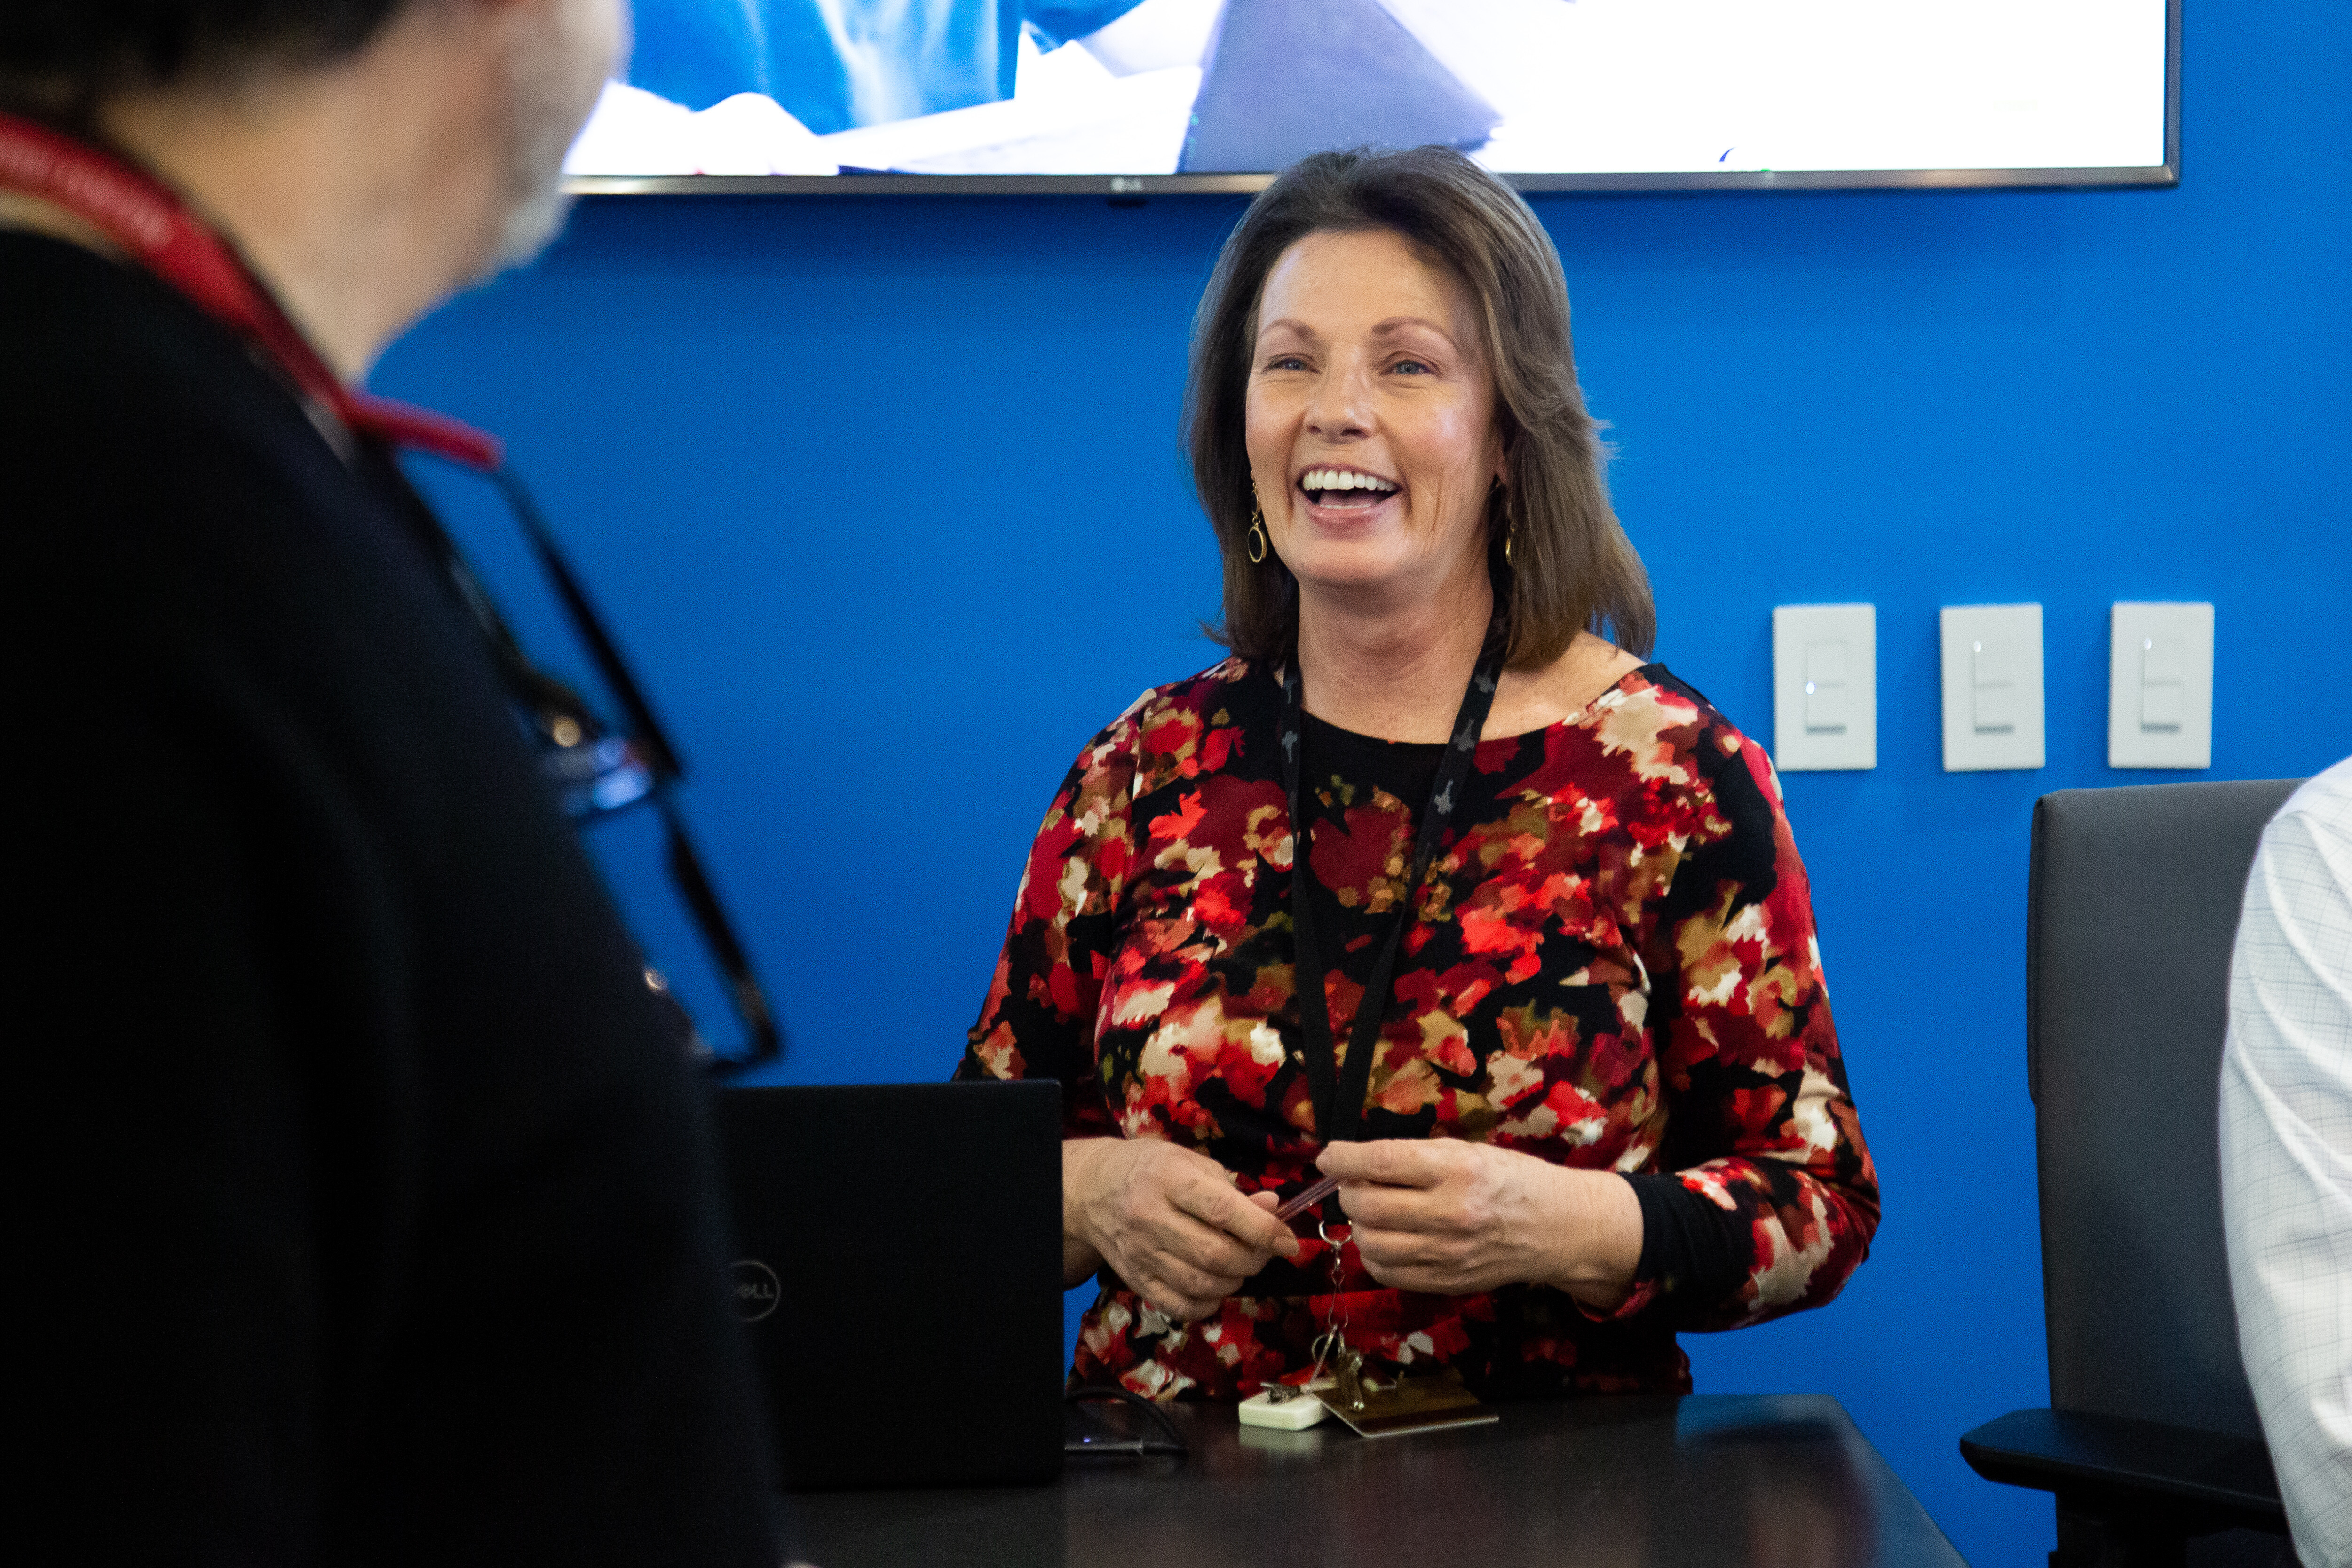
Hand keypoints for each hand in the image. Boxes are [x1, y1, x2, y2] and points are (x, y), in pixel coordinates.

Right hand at [1064, 1138, 1300, 1322]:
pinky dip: (1208, 1303)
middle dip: (1253, 1259)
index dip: (1262, 1229)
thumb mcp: (1192, 1163)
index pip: (1222, 1210)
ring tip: (1240, 1265)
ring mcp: (1141, 1253)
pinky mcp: (1136, 1280)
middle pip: (1215, 1254)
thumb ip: (1233, 1189)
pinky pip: (1180, 1306)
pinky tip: (1216, 1286)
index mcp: (1169, 1179)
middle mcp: (1151, 1217)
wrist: (1093, 1191)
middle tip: (1264, 1251)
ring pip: (1201, 1284)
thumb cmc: (1151, 1169)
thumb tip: (1273, 1209)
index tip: (1287, 1240)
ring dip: (1235, 1281)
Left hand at [1317, 1139, 1640, 1308]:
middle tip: (1354, 1183)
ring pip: (1370, 1243)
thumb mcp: (1468, 1151)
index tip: (1328, 1155)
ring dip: (1359, 1224)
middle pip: (1367, 1204)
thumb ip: (1416, 1157)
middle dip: (1348, 1190)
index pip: (1381, 1161)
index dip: (1343, 1158)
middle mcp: (1449, 1212)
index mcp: (1455, 1169)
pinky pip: (1388, 1272)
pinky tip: (1386, 1238)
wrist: (1558, 1227)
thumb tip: (1358, 1162)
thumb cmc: (1512, 1179)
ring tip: (1371, 1211)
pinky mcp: (1447, 1281)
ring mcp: (1447, 1253)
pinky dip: (1374, 1255)